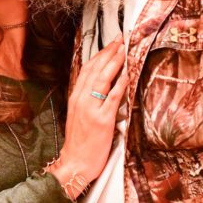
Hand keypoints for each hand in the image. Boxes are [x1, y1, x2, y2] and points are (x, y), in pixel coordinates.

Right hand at [47, 36, 127, 195]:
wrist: (74, 164)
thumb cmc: (79, 143)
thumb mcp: (79, 116)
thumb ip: (88, 100)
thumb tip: (102, 86)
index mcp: (75, 97)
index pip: (87, 69)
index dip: (99, 54)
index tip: (110, 43)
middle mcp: (81, 99)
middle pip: (95, 69)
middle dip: (109, 52)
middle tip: (120, 39)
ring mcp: (91, 109)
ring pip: (102, 79)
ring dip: (114, 62)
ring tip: (124, 49)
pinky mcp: (102, 120)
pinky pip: (113, 97)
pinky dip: (120, 83)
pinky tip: (127, 73)